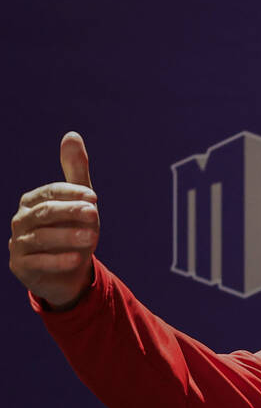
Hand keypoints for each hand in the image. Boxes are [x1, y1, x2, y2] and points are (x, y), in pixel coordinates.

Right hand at [10, 132, 98, 309]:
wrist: (67, 273)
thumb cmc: (72, 231)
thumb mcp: (78, 202)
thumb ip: (75, 171)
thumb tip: (72, 135)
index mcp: (32, 201)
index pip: (50, 192)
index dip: (71, 194)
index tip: (94, 198)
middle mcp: (21, 220)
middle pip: (45, 213)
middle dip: (70, 212)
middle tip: (95, 214)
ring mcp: (18, 243)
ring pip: (41, 237)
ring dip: (67, 236)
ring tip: (92, 237)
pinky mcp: (21, 266)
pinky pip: (38, 262)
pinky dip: (57, 260)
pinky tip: (76, 259)